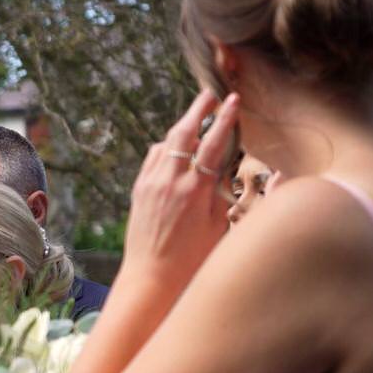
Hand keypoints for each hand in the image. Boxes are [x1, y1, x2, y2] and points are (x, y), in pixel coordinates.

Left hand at [122, 90, 235, 292]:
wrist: (151, 278)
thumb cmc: (193, 260)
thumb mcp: (220, 227)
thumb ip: (225, 193)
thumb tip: (233, 170)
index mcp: (195, 190)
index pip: (213, 144)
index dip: (225, 119)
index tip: (233, 100)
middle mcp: (169, 181)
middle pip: (183, 133)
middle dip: (197, 110)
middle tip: (210, 94)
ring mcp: (150, 184)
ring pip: (166, 143)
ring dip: (182, 127)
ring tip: (196, 117)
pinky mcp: (139, 191)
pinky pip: (153, 158)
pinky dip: (166, 146)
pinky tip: (174, 146)